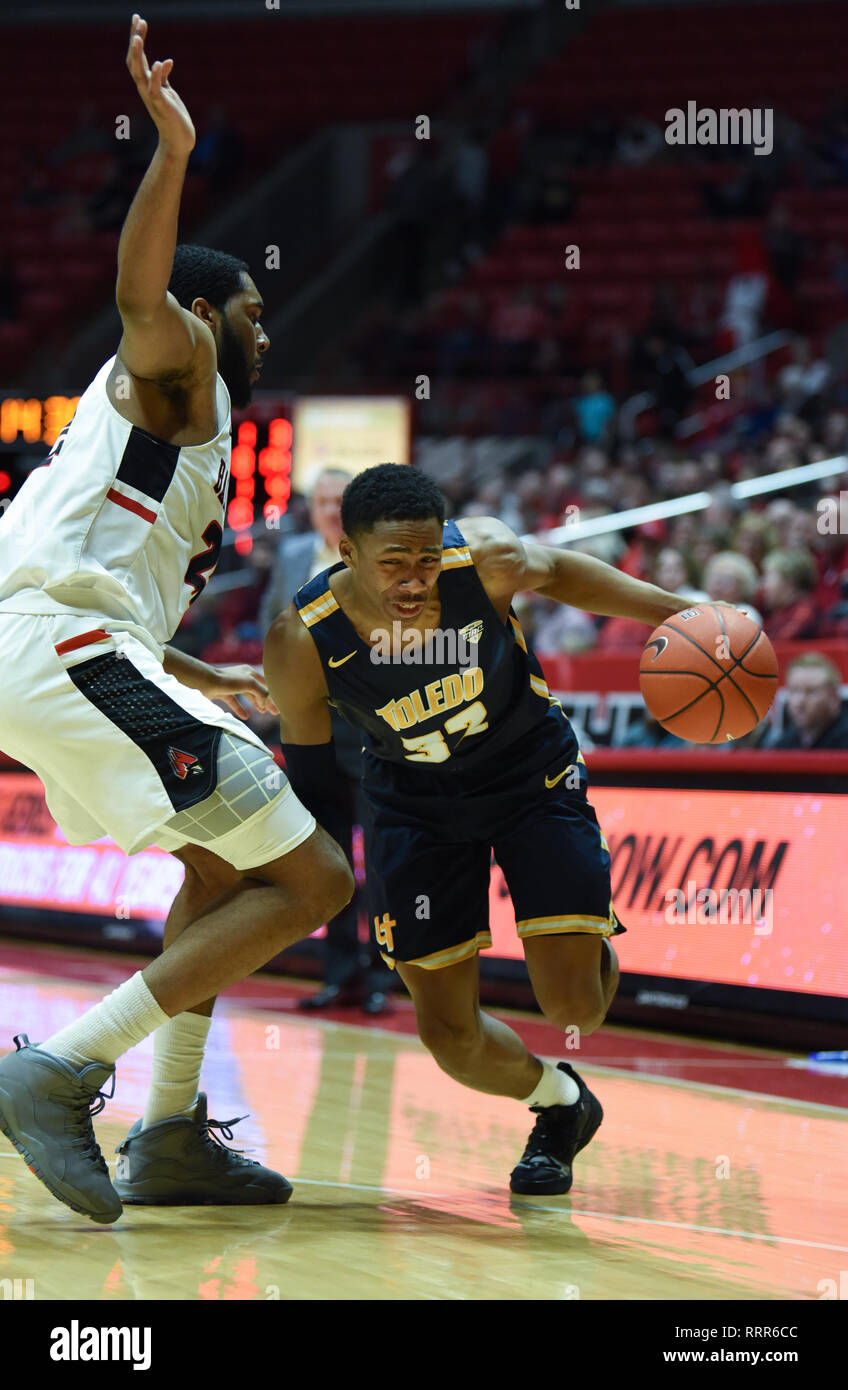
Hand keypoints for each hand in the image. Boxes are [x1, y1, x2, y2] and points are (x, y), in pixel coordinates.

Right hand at [126, 13, 194, 155]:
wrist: (178, 141)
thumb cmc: (173, 117)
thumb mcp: (168, 93)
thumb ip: (164, 78)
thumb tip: (165, 61)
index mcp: (146, 83)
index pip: (137, 57)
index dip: (136, 37)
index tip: (138, 18)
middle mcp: (145, 88)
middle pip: (134, 60)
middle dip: (135, 40)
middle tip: (138, 20)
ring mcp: (152, 97)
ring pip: (139, 73)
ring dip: (138, 55)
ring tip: (138, 36)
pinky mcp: (162, 106)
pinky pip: (156, 89)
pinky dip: (157, 76)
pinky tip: (161, 63)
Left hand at [202, 665, 279, 720]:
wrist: (206, 682)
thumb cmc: (229, 680)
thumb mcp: (250, 684)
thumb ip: (262, 692)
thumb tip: (267, 703)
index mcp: (250, 672)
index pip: (265, 684)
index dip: (272, 695)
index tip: (279, 705)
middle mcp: (242, 677)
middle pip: (257, 691)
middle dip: (266, 701)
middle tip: (274, 712)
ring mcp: (232, 685)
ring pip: (248, 696)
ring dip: (256, 704)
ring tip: (263, 712)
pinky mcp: (224, 693)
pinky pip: (234, 702)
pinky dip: (240, 709)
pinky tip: (245, 717)